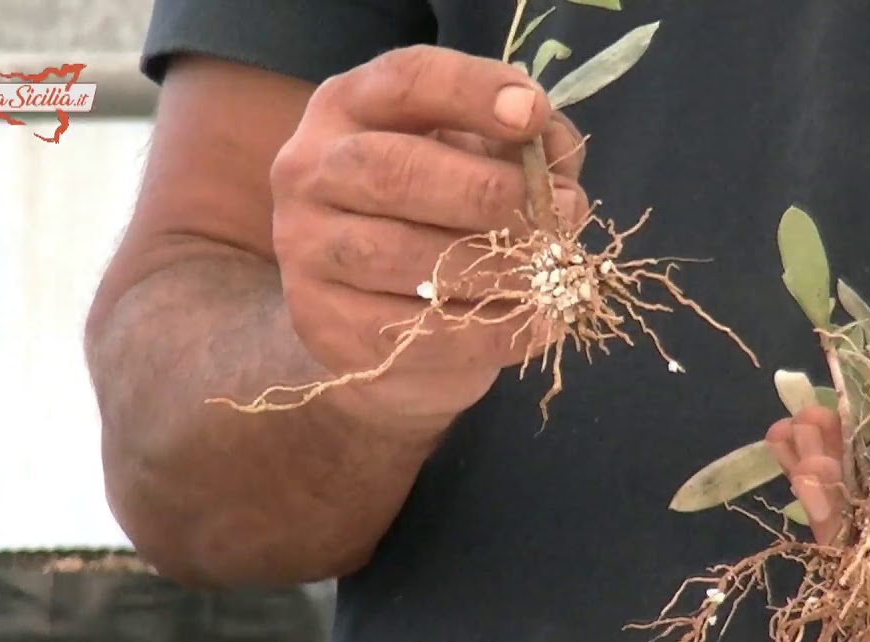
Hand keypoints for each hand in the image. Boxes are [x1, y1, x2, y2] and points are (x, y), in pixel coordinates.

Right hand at [270, 46, 588, 426]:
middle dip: (488, 193)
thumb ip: (520, 143)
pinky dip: (486, 332)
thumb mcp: (475, 157)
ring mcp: (306, 251)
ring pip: (402, 257)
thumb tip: (559, 152)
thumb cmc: (438, 214)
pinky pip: (412, 332)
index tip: (534, 114)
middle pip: (395, 171)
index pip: (405, 81)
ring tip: (553, 275)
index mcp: (348, 107)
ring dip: (496, 269)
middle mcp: (311, 171)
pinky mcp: (324, 326)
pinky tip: (536, 325)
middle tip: (563, 213)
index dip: (472, 92)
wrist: (374, 313)